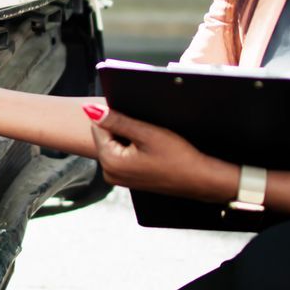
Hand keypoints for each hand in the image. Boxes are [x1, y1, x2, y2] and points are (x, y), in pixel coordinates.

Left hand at [85, 105, 233, 202]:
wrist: (199, 179)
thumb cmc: (177, 157)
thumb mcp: (147, 133)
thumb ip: (117, 121)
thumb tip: (90, 110)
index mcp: (110, 162)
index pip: (98, 126)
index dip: (117, 118)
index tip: (137, 122)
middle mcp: (109, 173)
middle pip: (105, 136)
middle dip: (121, 129)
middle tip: (146, 133)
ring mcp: (117, 178)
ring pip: (114, 144)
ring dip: (128, 138)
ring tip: (150, 143)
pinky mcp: (127, 179)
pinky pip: (122, 155)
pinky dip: (133, 148)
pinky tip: (150, 150)